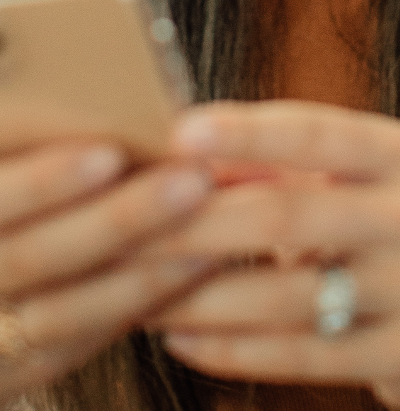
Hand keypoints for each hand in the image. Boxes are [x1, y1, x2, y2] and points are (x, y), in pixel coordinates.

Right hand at [0, 120, 211, 410]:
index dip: (41, 180)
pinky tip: (170, 283)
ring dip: (139, 278)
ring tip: (205, 236)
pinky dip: (119, 319)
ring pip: (57, 319)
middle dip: (120, 222)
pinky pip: (58, 356)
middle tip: (193, 183)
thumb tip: (70, 109)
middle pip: (29, 261)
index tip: (114, 150)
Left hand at [148, 100, 399, 407]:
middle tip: (116, 224)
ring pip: (279, 297)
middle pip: (280, 217)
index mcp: (392, 157)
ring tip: (125, 288)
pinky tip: (176, 336)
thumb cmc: (384, 205)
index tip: (178, 133)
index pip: (314, 135)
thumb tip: (192, 160)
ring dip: (191, 296)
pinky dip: (230, 349)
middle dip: (189, 223)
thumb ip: (283, 163)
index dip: (246, 134)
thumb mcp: (355, 169)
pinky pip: (301, 357)